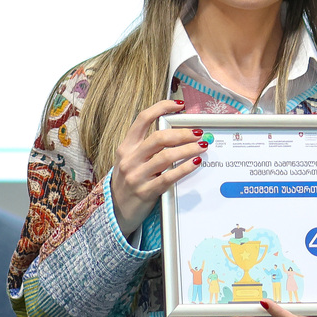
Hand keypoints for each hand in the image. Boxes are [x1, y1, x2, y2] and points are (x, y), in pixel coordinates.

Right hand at [110, 99, 205, 233]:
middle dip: (182, 133)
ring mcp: (137, 176)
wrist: (115, 210)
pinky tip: (195, 163)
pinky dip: (184, 168)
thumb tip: (177, 133)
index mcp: (126, 147)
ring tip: (201, 147)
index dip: (162, 108)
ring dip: (188, 150)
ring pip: (166, 156)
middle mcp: (130, 159)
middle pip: (159, 137)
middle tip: (198, 133)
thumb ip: (146, 147)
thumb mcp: (130, 160)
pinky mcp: (146, 192)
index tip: (179, 105)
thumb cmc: (128, 182)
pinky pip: (169, 177)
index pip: (143, 119)